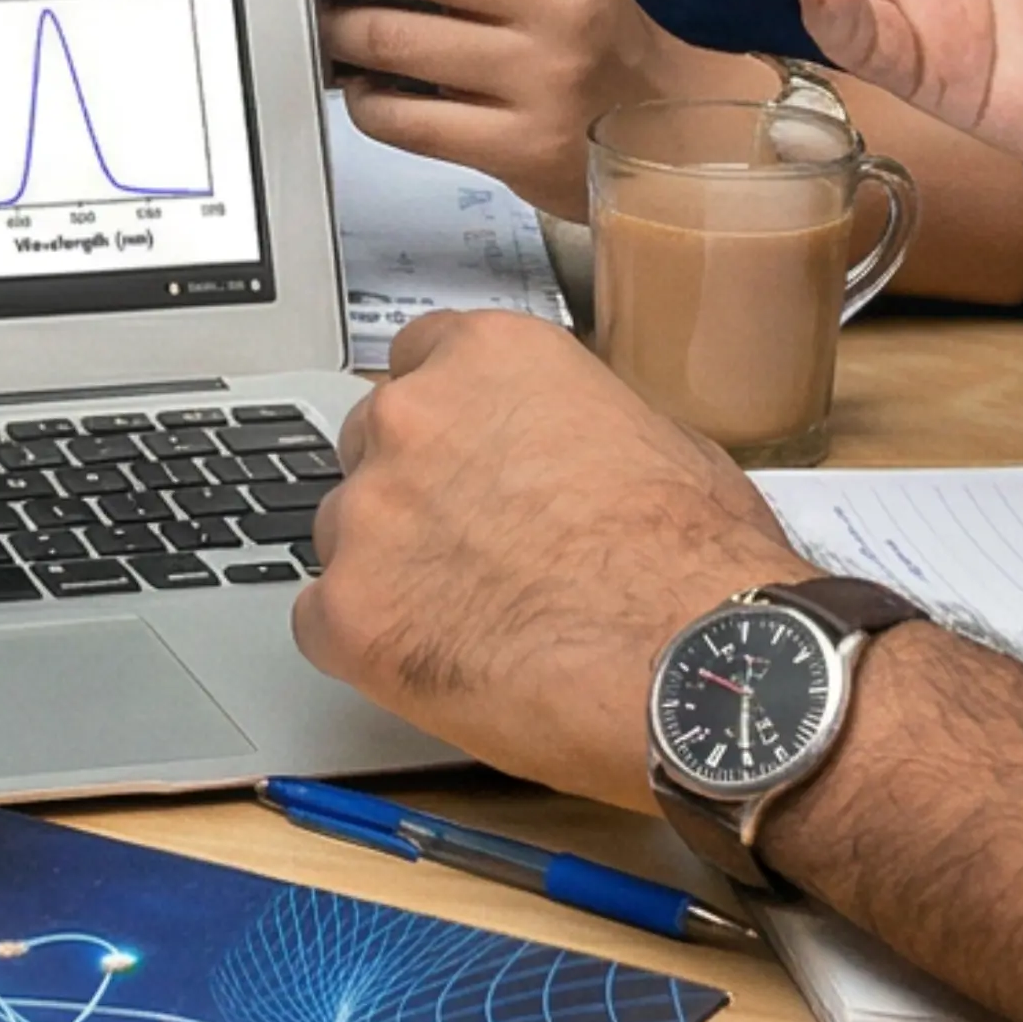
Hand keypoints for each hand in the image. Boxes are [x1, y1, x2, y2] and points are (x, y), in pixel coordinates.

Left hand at [292, 315, 807, 799]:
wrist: (694, 664)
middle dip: (414, 493)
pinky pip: (325, 621)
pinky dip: (370, 644)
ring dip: (391, 569)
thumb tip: (562, 447)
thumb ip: (572, 424)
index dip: (449, 419)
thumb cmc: (697, 565)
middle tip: (478, 549)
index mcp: (488, 357)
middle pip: (373, 444)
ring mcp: (369, 514)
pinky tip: (441, 663)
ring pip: (346, 534)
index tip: (466, 456)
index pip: (419, 359)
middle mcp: (412, 418)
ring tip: (478, 619)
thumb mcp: (660, 440)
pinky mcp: (347, 610)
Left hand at [313, 0, 753, 219]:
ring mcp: (537, 78)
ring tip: (329, 35)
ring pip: (394, 41)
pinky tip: (369, 93)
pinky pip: (405, 119)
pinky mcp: (518, 146)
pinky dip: (367, 102)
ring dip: (338, 34)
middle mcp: (554, 3)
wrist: (676, 135)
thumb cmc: (595, 42)